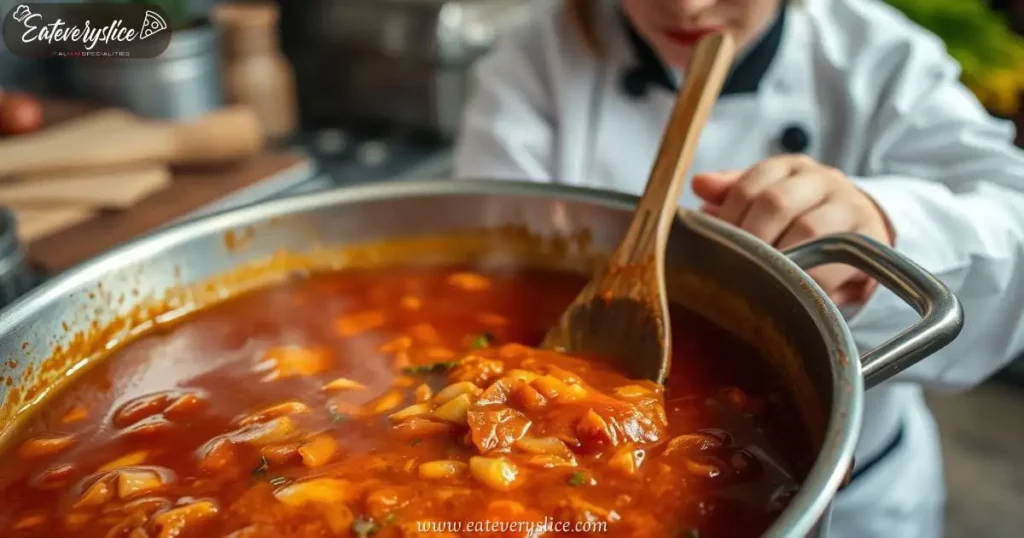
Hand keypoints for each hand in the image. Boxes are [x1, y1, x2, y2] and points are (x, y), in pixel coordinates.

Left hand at [692, 154, 894, 304]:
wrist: (860, 227)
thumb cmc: (800, 215)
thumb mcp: (765, 198)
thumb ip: (730, 193)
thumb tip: (699, 184)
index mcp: (789, 167)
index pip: (748, 185)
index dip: (728, 219)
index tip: (716, 246)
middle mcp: (822, 180)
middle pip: (776, 203)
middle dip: (751, 240)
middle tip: (736, 267)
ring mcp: (849, 207)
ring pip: (808, 231)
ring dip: (779, 260)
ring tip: (761, 281)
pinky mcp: (871, 239)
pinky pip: (836, 264)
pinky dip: (811, 281)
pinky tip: (794, 292)